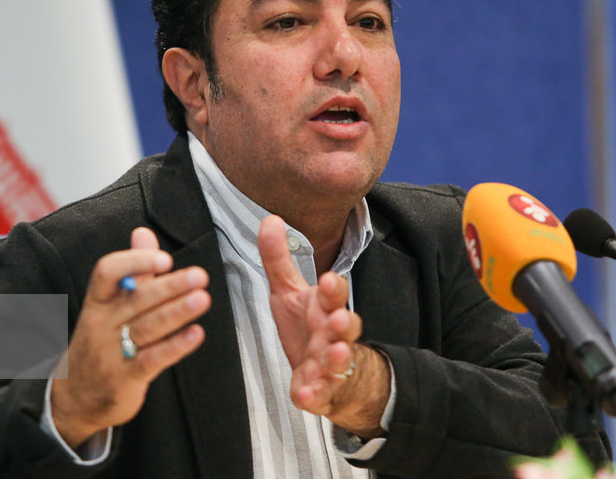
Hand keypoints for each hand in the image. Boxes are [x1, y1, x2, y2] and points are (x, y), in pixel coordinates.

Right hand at [49, 227, 210, 447]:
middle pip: (136, 300)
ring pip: (147, 327)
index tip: (164, 259)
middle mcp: (100, 324)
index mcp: (96, 302)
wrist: (74, 398)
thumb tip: (144, 232)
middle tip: (199, 276)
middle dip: (170, 286)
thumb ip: (132, 270)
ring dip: (177, 312)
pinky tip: (195, 334)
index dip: (135, 262)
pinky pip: (152, 360)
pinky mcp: (124, 379)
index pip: (106, 273)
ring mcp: (110, 353)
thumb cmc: (99, 343)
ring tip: (203, 298)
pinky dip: (175, 346)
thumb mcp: (107, 306)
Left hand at [258, 215, 388, 437]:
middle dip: (343, 321)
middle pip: (345, 327)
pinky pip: (320, 395)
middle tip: (339, 318)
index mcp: (327, 308)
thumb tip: (270, 219)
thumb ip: (278, 259)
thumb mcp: (290, 292)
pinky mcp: (323, 392)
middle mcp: (334, 335)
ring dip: (337, 357)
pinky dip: (314, 395)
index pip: (336, 295)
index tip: (330, 279)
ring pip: (339, 361)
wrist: (329, 372)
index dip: (335, 289)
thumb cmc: (309, 326)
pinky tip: (306, 394)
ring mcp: (332, 365)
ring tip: (333, 354)